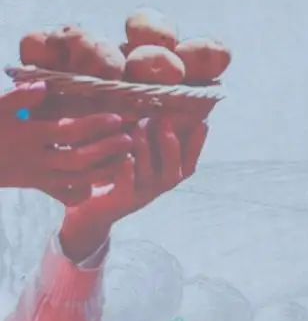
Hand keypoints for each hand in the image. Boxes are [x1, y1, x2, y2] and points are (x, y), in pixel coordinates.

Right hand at [0, 84, 132, 203]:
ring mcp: (37, 175)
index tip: (117, 118)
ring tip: (127, 158)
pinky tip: (102, 181)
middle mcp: (36, 158)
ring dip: (104, 170)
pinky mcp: (37, 185)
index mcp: (30, 134)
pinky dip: (84, 190)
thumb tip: (44, 86)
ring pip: (76, 179)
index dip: (95, 125)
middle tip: (130, 139)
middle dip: (107, 150)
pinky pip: (64, 193)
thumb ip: (19, 96)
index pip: (69, 131)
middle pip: (78, 158)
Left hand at [58, 117, 207, 262]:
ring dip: (146, 150)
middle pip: (175, 170)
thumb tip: (161, 108)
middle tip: (165, 120)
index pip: (189, 162)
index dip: (198, 145)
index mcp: (167, 177)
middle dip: (171, 144)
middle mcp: (158, 187)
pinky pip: (126, 186)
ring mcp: (140, 196)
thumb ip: (150, 140)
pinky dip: (126, 171)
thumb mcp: (136, 156)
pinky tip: (124, 157)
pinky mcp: (119, 202)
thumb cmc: (115, 175)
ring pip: (149, 174)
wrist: (91, 211)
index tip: (203, 122)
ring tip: (139, 128)